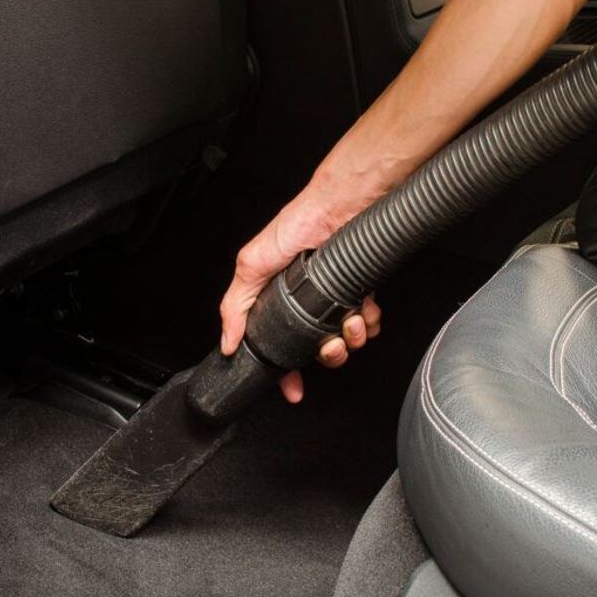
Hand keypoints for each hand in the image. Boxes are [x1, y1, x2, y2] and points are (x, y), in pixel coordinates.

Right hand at [219, 199, 381, 403]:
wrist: (342, 208)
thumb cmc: (297, 226)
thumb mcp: (251, 265)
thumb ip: (234, 305)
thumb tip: (228, 343)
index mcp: (278, 301)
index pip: (279, 347)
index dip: (286, 372)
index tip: (293, 389)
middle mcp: (307, 303)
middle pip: (318, 350)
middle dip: (328, 354)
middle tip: (330, 346)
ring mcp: (336, 299)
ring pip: (346, 340)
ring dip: (350, 338)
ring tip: (349, 322)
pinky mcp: (361, 292)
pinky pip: (368, 324)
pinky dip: (368, 322)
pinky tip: (364, 310)